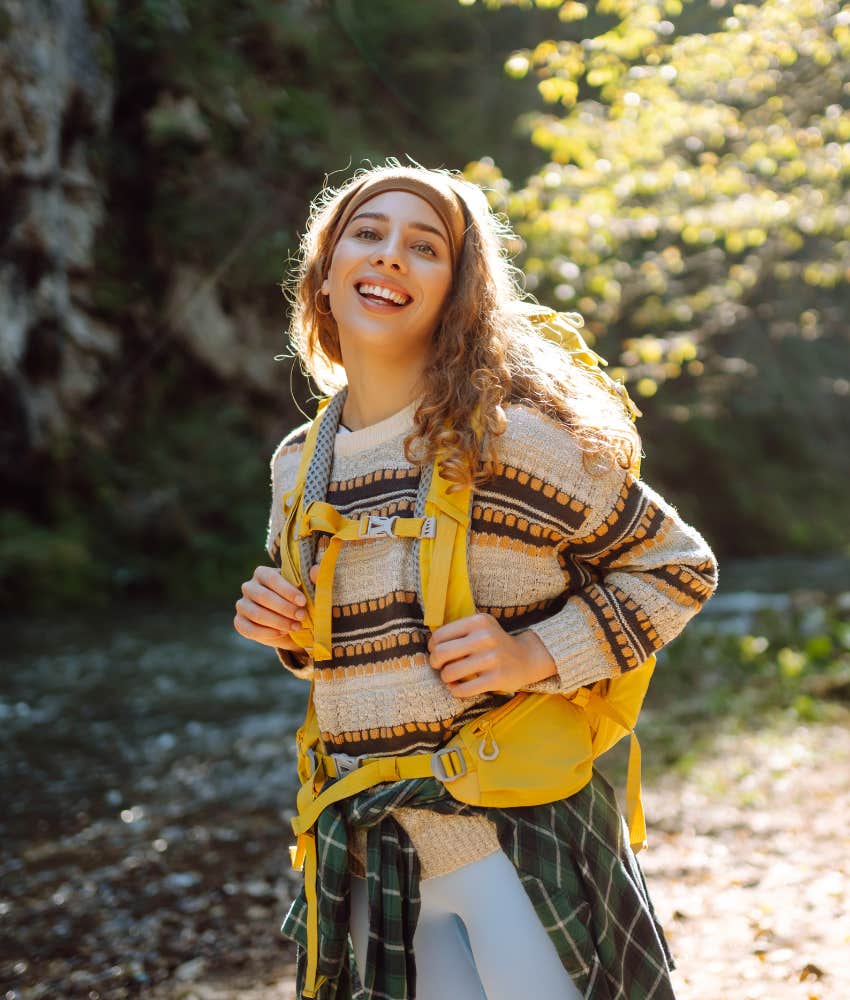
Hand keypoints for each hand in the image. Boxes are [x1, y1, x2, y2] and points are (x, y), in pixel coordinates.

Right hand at [234, 564, 318, 651]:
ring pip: (256, 613)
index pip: (271, 578)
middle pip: (262, 596)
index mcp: (263, 573)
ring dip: (278, 622)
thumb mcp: (308, 590)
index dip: (287, 590)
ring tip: (295, 626)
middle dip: (284, 608)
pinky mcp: (239, 622)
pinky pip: (249, 629)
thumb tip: (315, 570)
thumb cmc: (299, 601)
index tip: (302, 601)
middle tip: (301, 616)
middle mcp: (249, 587)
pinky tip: (282, 633)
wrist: (290, 622)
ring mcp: (242, 605)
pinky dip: (267, 633)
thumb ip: (313, 579)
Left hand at [427, 613, 557, 697]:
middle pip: (441, 653)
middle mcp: (485, 637)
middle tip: (439, 666)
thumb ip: (459, 631)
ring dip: (445, 677)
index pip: (440, 635)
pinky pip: (463, 689)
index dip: (432, 646)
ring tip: (450, 677)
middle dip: (435, 662)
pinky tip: (457, 688)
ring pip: (450, 672)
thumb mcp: (481, 627)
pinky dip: (455, 691)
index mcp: (478, 621)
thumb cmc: (494, 643)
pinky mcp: (496, 678)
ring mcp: (491, 658)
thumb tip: (430, 645)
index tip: (437, 652)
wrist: (526, 657)